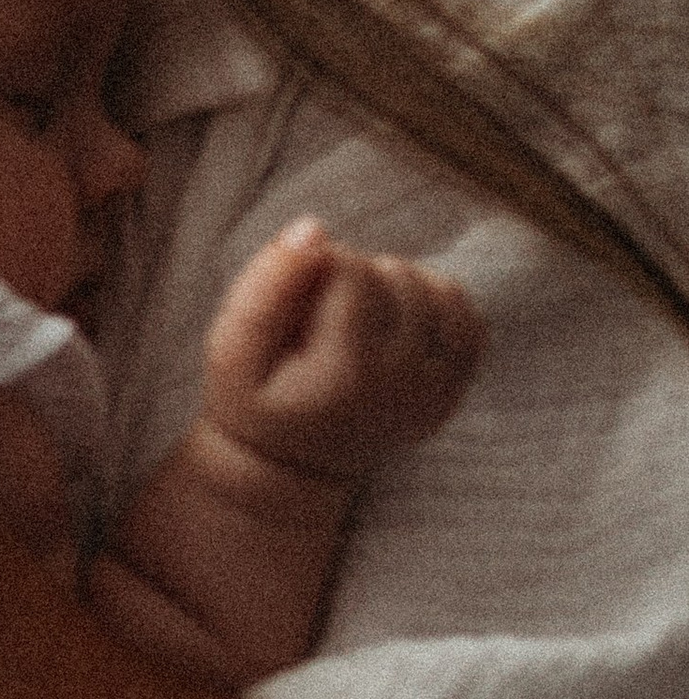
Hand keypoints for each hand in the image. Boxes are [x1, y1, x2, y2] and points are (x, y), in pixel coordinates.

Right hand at [204, 218, 486, 481]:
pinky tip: (394, 320)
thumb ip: (266, 285)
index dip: (316, 268)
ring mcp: (435, 392)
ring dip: (394, 288)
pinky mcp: (451, 394)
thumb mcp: (230, 348)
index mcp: (348, 374)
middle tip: (320, 318)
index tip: (294, 306)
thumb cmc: (252, 401)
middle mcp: (404, 385)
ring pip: (436, 290)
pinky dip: (435, 304)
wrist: (286, 469)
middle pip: (396, 276)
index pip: (351, 269)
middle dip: (355, 278)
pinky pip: (467, 320)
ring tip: (354, 317)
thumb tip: (314, 228)